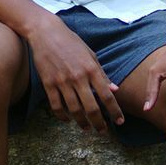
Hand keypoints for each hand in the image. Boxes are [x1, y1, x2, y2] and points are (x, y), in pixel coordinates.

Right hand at [25, 15, 124, 132]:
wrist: (46, 32)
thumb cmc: (71, 42)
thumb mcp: (90, 55)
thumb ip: (102, 74)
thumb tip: (114, 89)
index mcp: (91, 69)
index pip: (106, 95)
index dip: (115, 111)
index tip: (119, 122)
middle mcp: (78, 77)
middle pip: (91, 108)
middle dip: (99, 123)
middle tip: (103, 131)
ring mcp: (62, 81)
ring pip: (74, 110)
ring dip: (82, 123)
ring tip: (87, 128)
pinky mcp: (48, 84)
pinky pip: (56, 106)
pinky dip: (62, 116)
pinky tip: (68, 120)